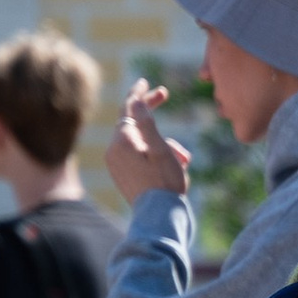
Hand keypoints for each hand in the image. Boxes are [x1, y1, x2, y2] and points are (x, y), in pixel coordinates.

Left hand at [106, 79, 189, 207]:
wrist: (158, 217)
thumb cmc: (164, 183)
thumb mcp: (160, 149)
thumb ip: (147, 122)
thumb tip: (136, 100)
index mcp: (122, 140)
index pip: (127, 108)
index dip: (138, 93)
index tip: (145, 80)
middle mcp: (114, 150)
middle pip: (131, 122)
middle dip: (151, 114)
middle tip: (164, 94)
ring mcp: (116, 164)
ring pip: (138, 140)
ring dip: (160, 142)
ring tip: (184, 159)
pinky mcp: (121, 175)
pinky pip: (136, 155)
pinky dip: (152, 154)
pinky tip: (173, 165)